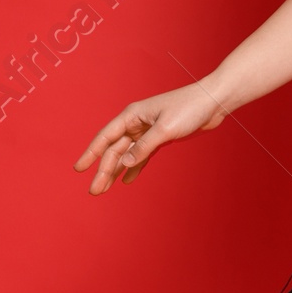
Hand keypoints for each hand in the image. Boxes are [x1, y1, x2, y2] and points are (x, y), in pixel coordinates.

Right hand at [73, 79, 228, 193]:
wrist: (212, 102)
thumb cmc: (189, 108)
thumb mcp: (165, 129)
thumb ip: (144, 147)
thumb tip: (124, 163)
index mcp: (132, 115)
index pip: (105, 137)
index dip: (90, 153)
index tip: (79, 168)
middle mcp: (136, 123)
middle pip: (114, 149)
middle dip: (103, 170)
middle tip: (94, 191)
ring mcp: (148, 131)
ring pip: (127, 154)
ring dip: (116, 171)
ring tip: (105, 189)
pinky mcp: (160, 138)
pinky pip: (142, 155)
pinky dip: (134, 167)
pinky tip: (127, 180)